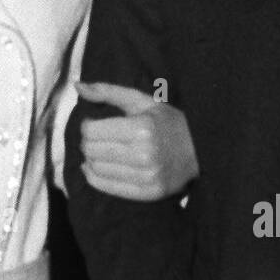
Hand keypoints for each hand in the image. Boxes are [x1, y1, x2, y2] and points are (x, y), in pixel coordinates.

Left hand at [77, 82, 198, 200]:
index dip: (87, 125)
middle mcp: (144, 154)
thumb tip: (78, 86)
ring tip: (101, 151)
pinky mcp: (147, 193)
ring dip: (90, 159)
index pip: (91, 131)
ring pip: (95, 169)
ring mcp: (146, 177)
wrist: (201, 152)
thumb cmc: (168, 122)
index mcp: (142, 128)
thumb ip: (108, 92)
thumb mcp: (143, 101)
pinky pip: (105, 187)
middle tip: (97, 137)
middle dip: (87, 142)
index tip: (94, 123)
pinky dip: (94, 176)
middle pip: (91, 150)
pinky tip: (98, 166)